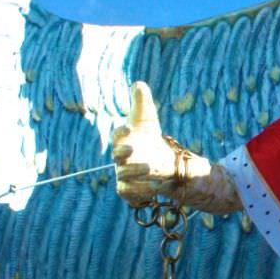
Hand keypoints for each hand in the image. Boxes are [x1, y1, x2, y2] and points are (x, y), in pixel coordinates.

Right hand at [111, 82, 216, 207]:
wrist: (161, 161)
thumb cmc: (149, 136)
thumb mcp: (148, 118)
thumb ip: (142, 102)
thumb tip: (138, 85)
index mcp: (123, 140)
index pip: (117, 135)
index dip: (121, 132)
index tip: (129, 127)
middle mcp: (120, 158)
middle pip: (117, 156)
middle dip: (123, 153)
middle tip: (133, 149)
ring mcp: (124, 175)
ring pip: (124, 176)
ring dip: (135, 172)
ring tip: (151, 167)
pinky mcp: (130, 191)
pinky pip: (129, 193)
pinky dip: (140, 191)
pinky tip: (154, 186)